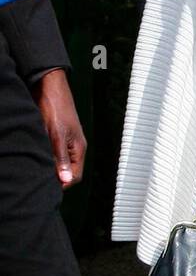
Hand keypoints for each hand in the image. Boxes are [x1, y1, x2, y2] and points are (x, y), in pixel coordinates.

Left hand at [31, 69, 85, 187]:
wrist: (49, 89)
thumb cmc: (57, 109)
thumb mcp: (58, 136)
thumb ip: (61, 158)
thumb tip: (66, 179)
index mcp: (78, 149)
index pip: (75, 176)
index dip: (64, 183)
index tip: (49, 186)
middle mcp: (73, 148)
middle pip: (67, 171)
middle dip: (56, 177)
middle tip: (42, 179)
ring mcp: (64, 142)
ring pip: (58, 163)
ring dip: (50, 167)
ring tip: (38, 167)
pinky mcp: (55, 137)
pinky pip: (52, 154)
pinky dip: (46, 158)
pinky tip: (37, 157)